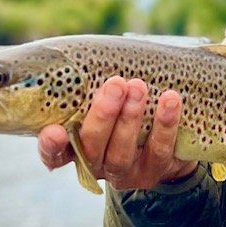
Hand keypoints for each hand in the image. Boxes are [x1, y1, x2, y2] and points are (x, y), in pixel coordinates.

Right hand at [37, 76, 197, 190]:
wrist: (174, 139)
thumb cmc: (129, 105)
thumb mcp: (110, 96)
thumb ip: (96, 84)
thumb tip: (94, 53)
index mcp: (76, 146)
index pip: (55, 153)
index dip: (51, 146)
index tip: (54, 131)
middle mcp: (97, 164)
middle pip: (92, 148)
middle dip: (103, 115)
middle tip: (116, 84)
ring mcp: (126, 173)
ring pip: (122, 153)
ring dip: (131, 119)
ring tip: (139, 87)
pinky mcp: (155, 171)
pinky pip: (159, 150)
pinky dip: (165, 124)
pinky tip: (170, 100)